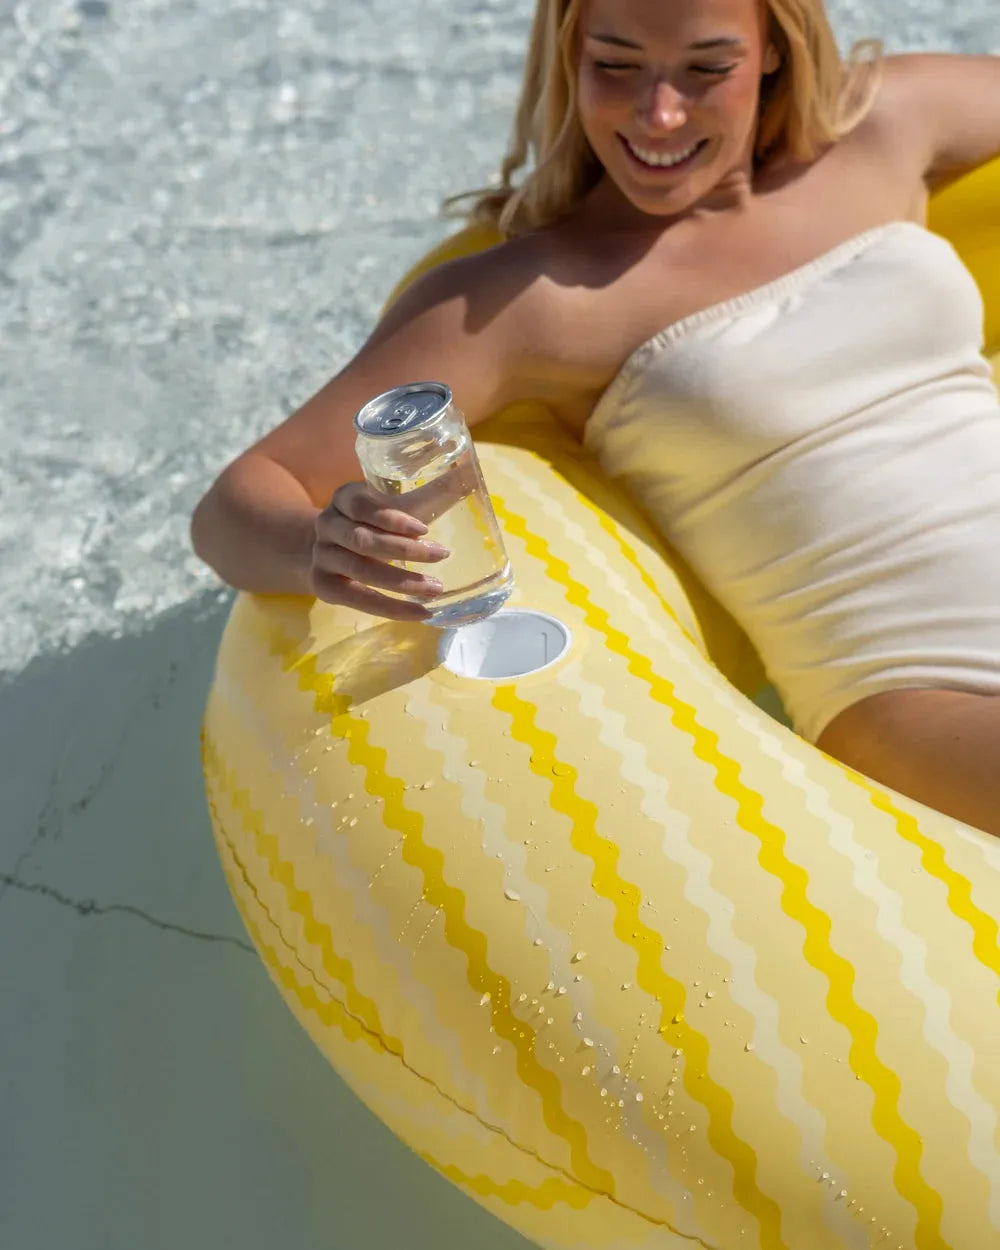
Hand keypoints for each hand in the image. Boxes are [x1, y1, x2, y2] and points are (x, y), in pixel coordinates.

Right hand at [310, 481, 450, 619]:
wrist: (327, 548)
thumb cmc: (373, 523)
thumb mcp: (394, 505)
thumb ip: (429, 494)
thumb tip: (470, 473)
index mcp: (344, 498)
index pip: (361, 505)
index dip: (392, 519)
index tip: (424, 530)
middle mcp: (327, 525)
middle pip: (364, 540)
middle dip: (404, 551)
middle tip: (442, 556)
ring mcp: (322, 557)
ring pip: (361, 570)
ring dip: (402, 583)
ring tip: (435, 589)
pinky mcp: (324, 586)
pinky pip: (358, 600)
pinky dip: (391, 609)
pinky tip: (420, 612)